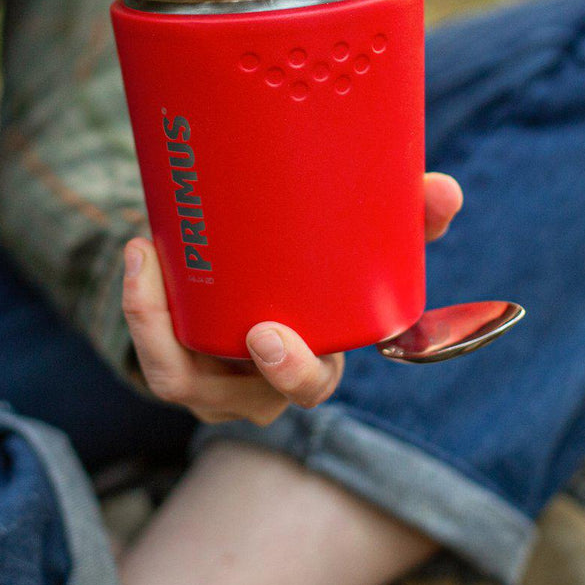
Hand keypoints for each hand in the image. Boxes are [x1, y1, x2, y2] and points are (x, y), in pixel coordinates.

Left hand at [122, 173, 462, 425]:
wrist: (238, 285)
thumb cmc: (307, 274)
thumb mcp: (352, 247)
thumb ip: (403, 220)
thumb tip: (444, 189)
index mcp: (308, 358)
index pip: (309, 383)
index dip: (294, 370)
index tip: (270, 336)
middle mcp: (257, 382)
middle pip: (240, 395)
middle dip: (212, 360)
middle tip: (226, 313)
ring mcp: (212, 378)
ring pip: (178, 378)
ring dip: (156, 322)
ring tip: (150, 256)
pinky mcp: (174, 358)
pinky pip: (152, 350)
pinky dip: (141, 307)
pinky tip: (140, 253)